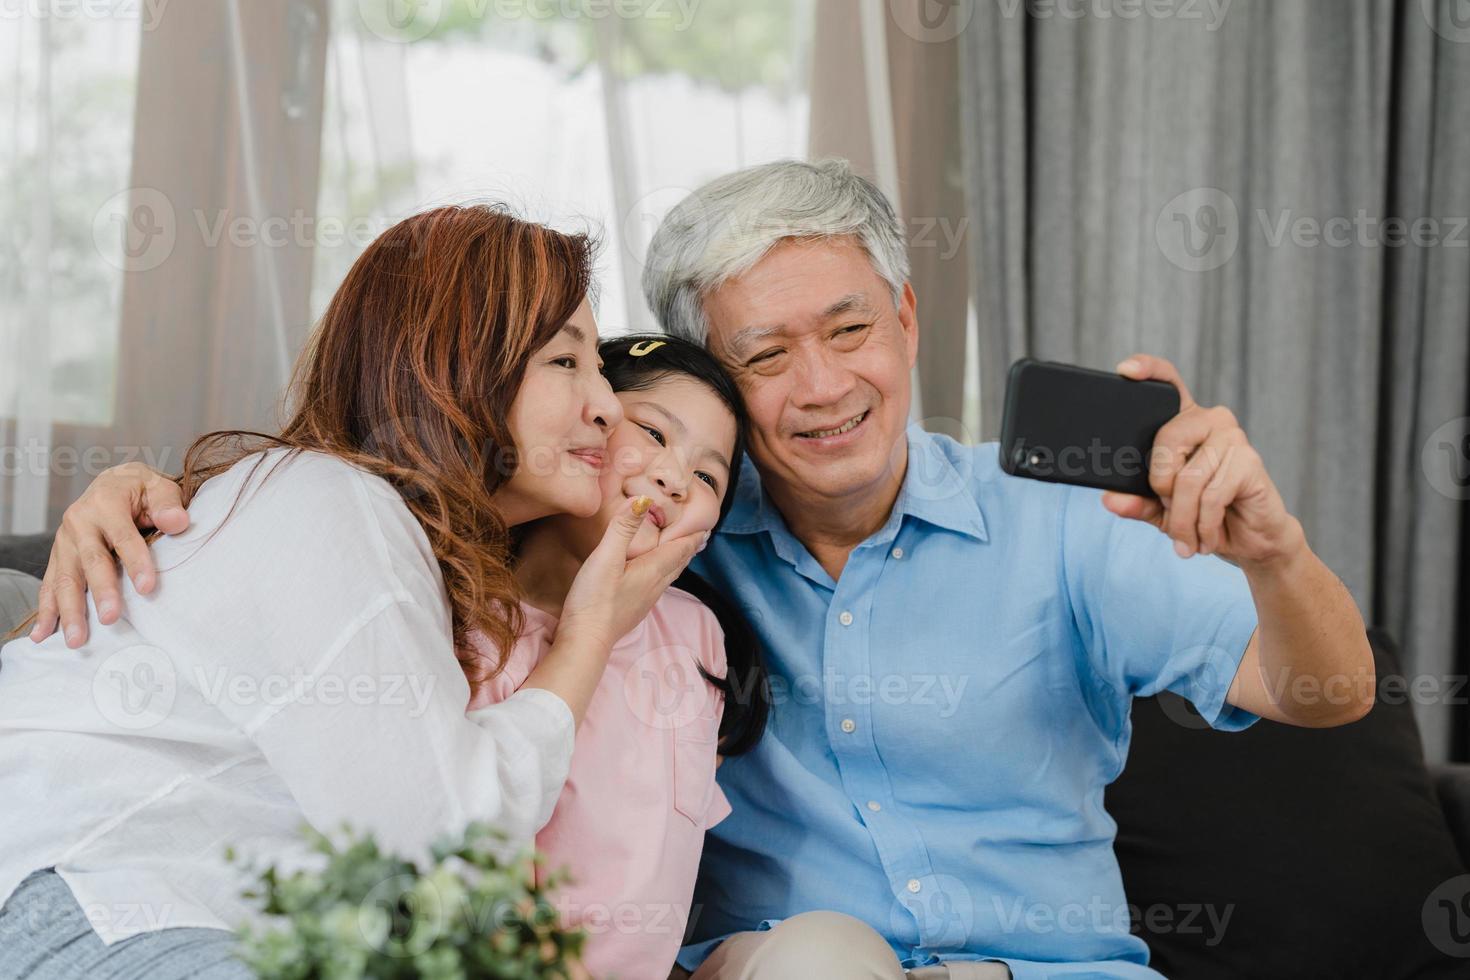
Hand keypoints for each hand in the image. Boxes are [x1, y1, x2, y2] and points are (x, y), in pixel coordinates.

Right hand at [32, 462, 188, 647]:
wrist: (111, 483)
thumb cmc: (141, 491)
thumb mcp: (159, 487)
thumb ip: (168, 504)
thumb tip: (177, 521)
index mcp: (106, 503)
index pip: (123, 536)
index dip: (135, 561)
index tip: (148, 588)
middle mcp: (79, 522)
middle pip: (90, 561)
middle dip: (100, 591)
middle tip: (110, 618)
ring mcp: (65, 541)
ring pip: (65, 579)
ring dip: (70, 610)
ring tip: (78, 639)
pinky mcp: (59, 556)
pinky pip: (49, 585)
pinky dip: (46, 611)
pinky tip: (43, 635)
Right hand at [557, 495, 705, 650]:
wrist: (586, 640)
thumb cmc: (593, 599)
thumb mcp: (606, 557)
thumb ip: (623, 528)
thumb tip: (643, 500)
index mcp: (652, 570)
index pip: (679, 549)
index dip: (692, 537)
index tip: (706, 526)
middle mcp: (654, 586)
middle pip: (678, 563)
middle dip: (689, 548)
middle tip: (701, 537)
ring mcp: (645, 600)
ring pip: (669, 576)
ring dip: (678, 562)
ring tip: (684, 554)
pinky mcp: (634, 610)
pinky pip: (656, 587)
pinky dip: (664, 575)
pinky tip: (655, 578)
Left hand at [1101, 353, 1303, 567]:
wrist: (1250, 541)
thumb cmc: (1205, 517)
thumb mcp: (1161, 510)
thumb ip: (1136, 502)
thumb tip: (1110, 499)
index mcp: (1184, 422)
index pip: (1169, 383)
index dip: (1148, 370)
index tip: (1124, 371)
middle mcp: (1210, 420)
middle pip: (1166, 442)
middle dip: (1161, 488)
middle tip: (1171, 512)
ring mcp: (1233, 437)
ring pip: (1188, 479)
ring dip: (1182, 518)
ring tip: (1187, 536)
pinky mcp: (1249, 462)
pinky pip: (1210, 495)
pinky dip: (1202, 524)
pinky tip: (1205, 536)